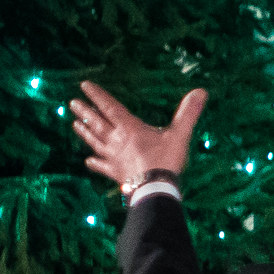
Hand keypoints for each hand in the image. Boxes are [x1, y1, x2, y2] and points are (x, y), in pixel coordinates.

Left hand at [69, 80, 206, 189]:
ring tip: (74, 123)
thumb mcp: (179, 134)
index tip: (84, 85)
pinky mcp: (114, 172)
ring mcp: (113, 157)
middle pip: (97, 123)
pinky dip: (94, 163)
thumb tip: (201, 91)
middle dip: (85, 112)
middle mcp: (116, 140)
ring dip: (84, 132)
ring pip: (95, 141)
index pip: (110, 108)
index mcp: (129, 128)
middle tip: (73, 103)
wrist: (153, 188)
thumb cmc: (165, 160)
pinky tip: (88, 161)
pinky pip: (101, 166)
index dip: (98, 96)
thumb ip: (188, 113)